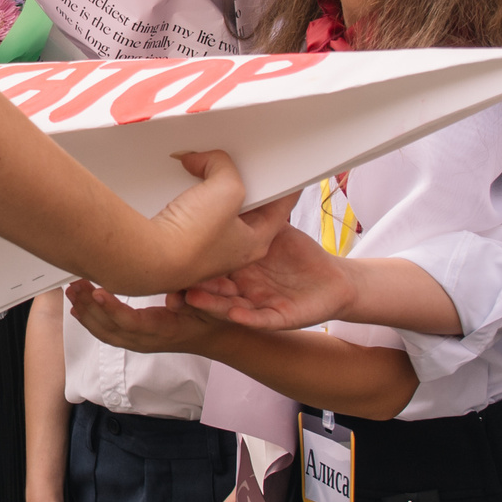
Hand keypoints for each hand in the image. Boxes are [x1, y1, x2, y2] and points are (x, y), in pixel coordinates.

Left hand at [64, 281, 221, 356]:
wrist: (218, 339)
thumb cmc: (213, 319)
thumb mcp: (211, 307)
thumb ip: (195, 301)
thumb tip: (177, 299)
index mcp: (164, 330)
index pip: (131, 323)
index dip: (112, 309)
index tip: (97, 292)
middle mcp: (148, 340)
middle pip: (111, 329)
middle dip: (89, 308)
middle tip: (74, 286)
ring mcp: (140, 342)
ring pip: (106, 333)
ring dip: (86, 313)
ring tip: (72, 292)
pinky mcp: (136, 339)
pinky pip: (108, 333)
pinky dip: (92, 321)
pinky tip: (79, 307)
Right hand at [142, 149, 273, 284]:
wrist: (149, 258)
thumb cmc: (193, 239)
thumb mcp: (225, 188)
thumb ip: (223, 166)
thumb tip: (203, 161)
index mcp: (256, 242)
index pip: (281, 208)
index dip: (285, 186)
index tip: (286, 172)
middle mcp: (234, 250)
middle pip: (247, 206)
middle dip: (241, 183)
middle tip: (236, 164)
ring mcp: (208, 249)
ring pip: (218, 210)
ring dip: (212, 190)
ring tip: (204, 170)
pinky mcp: (183, 245)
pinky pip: (194, 214)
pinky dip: (191, 198)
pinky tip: (182, 187)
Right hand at [184, 216, 352, 330]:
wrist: (331, 282)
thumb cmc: (299, 256)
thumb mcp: (274, 227)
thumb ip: (255, 208)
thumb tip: (234, 182)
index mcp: (236, 267)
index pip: (207, 266)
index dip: (189, 264)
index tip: (169, 258)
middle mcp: (241, 287)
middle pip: (211, 288)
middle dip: (191, 287)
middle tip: (171, 284)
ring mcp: (256, 304)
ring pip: (228, 306)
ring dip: (210, 303)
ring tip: (193, 298)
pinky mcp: (276, 318)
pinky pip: (259, 319)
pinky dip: (246, 318)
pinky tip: (234, 314)